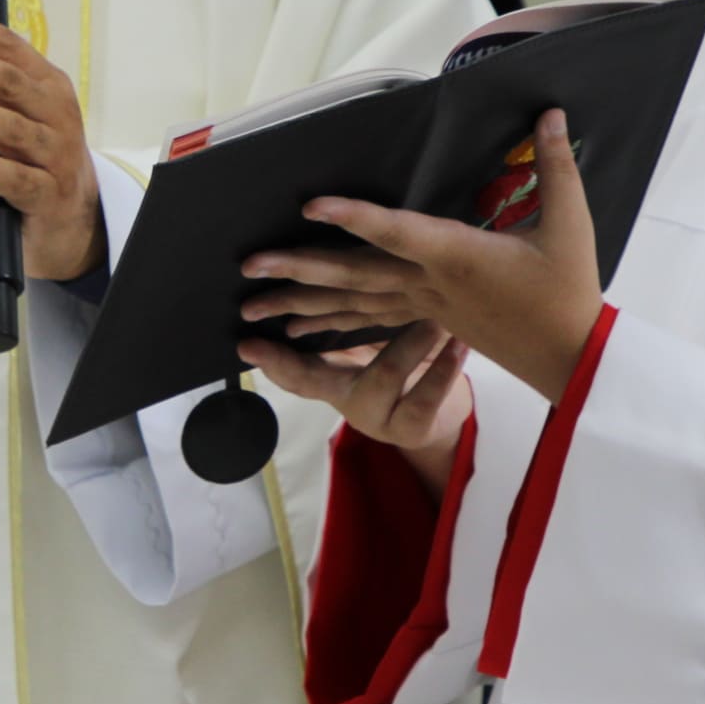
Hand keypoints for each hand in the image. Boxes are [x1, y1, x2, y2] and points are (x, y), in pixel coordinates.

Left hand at [237, 110, 603, 400]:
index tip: (312, 205)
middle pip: (354, 276)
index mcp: (459, 257)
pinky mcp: (426, 320)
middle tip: (248, 268)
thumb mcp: (572, 225)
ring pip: (351, 305)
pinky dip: (329, 324)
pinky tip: (298, 328)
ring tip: (250, 307)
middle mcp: (431, 284)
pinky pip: (366, 322)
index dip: (354, 217)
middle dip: (297, 272)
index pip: (398, 232)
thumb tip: (549, 111)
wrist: (570, 358)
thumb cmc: (569, 291)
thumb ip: (557, 165)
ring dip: (300, 305)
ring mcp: (424, 307)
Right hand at [240, 324, 472, 496]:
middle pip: (320, 379)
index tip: (246, 343)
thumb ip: (341, 323)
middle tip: (319, 315)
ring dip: (406, 343)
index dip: (270, 358)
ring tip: (431, 319)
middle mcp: (347, 402)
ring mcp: (377, 420)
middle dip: (303, 350)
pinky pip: (425, 398)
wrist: (440, 417)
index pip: (294, 368)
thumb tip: (314, 275)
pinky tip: (458, 344)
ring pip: (383, 377)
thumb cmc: (401, 366)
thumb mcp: (366, 346)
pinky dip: (444, 368)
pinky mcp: (411, 429)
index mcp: (331, 379)